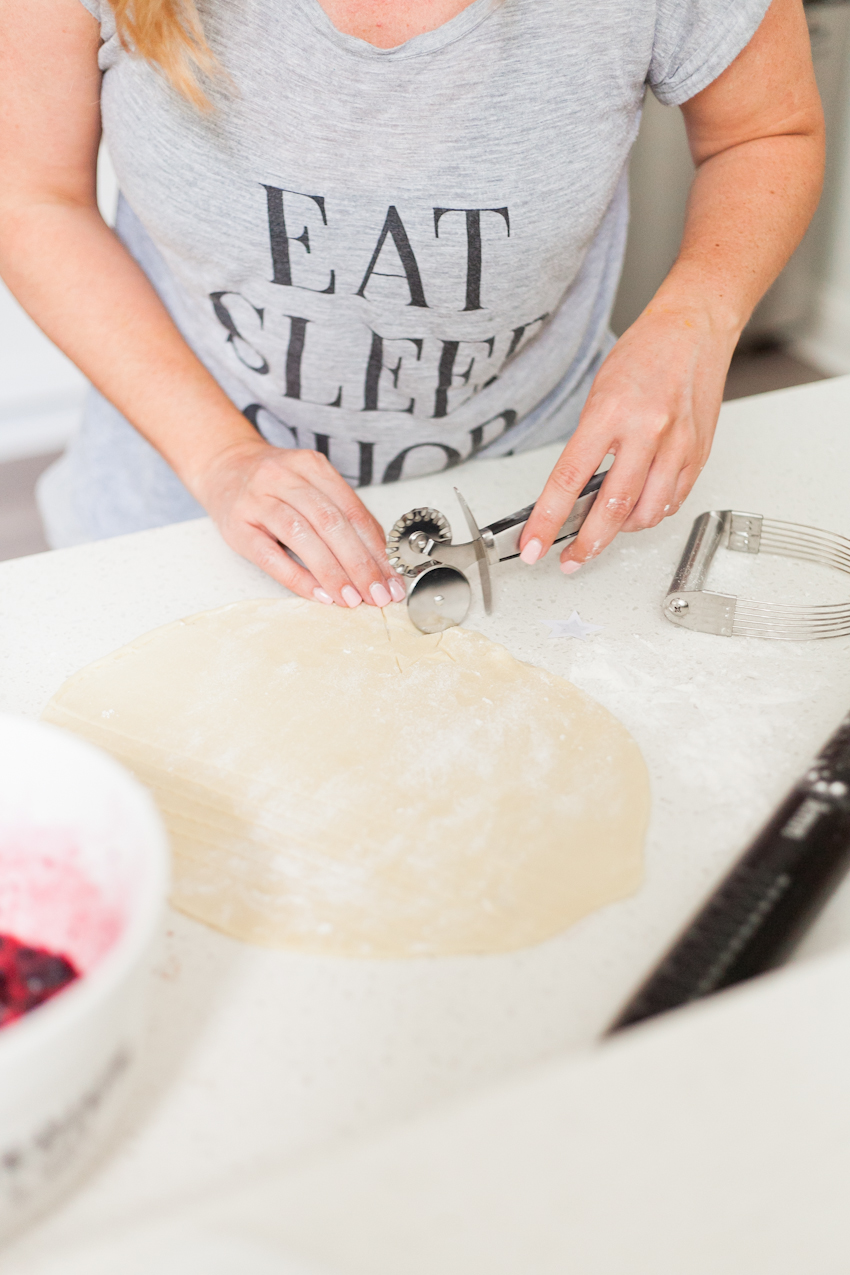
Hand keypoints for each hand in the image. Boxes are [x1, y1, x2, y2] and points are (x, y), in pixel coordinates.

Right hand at [194, 439, 405, 607]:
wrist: (223, 468)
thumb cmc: (275, 485)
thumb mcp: (311, 485)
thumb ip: (343, 514)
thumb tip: (380, 559)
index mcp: (311, 466)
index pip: (352, 510)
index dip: (376, 548)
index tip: (391, 578)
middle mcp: (284, 478)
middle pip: (331, 523)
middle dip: (360, 564)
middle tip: (377, 594)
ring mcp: (257, 501)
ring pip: (303, 537)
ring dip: (332, 573)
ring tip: (352, 599)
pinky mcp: (237, 527)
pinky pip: (271, 556)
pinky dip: (298, 578)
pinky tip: (319, 594)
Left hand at [518, 301, 738, 571]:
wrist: (695, 328)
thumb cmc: (644, 354)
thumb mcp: (599, 393)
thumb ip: (589, 444)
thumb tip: (573, 495)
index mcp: (610, 413)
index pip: (569, 481)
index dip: (547, 521)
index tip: (533, 546)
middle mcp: (647, 431)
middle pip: (612, 509)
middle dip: (586, 545)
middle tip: (569, 561)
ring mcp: (678, 445)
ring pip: (647, 514)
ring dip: (621, 532)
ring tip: (605, 530)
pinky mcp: (699, 454)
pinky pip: (673, 502)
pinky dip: (651, 514)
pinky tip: (638, 510)